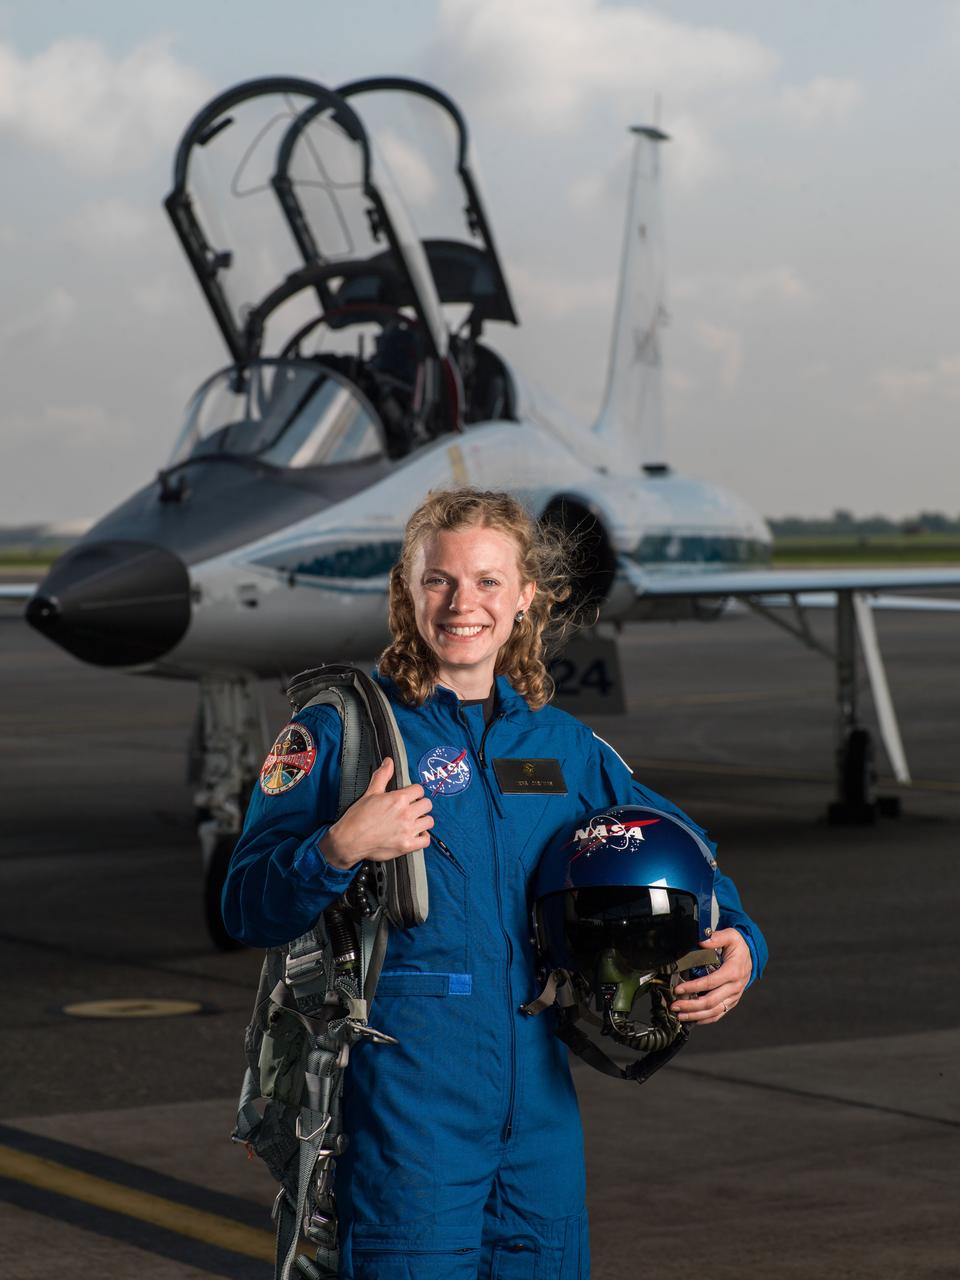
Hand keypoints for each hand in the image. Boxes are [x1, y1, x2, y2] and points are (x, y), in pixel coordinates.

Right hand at [319, 757, 433, 870]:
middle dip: (420, 804)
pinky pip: (426, 840)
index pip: (419, 789)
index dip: (414, 792)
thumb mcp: (370, 793)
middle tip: (412, 808)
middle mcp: (405, 814)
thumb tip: (388, 762)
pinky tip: (414, 834)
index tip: (410, 796)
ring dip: (422, 820)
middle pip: (427, 804)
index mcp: (398, 799)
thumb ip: (382, 776)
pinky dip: (422, 837)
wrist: (349, 840)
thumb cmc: (357, 818)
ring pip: (429, 821)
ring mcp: (407, 831)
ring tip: (414, 821)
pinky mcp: (407, 846)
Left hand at [669, 927, 752, 1024]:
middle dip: (690, 1005)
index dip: (693, 987)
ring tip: (680, 1015)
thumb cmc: (739, 947)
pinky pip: (719, 1013)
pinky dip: (706, 1018)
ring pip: (714, 1011)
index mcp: (733, 971)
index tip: (678, 989)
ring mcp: (734, 996)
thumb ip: (716, 937)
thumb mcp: (731, 936)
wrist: (750, 956)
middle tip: (675, 1005)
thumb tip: (702, 940)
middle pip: (711, 1001)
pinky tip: (693, 1019)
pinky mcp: (732, 1001)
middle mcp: (735, 987)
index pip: (710, 982)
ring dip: (696, 1015)